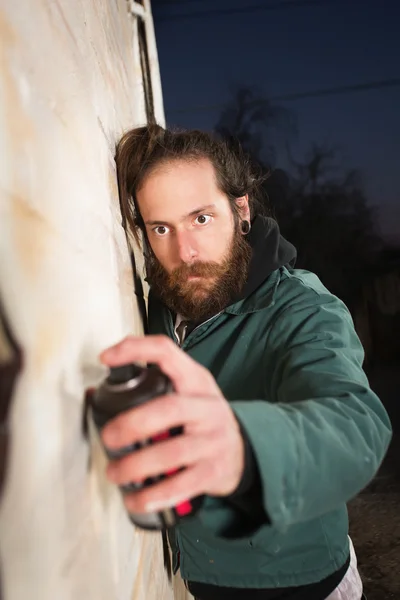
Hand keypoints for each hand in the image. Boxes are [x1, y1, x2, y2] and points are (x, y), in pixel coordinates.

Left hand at [99, 335, 244, 515]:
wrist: (243, 451)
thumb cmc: (203, 419)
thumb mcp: (189, 393)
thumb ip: (155, 387)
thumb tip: (96, 392)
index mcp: (196, 381)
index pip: (167, 353)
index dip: (135, 350)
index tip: (106, 358)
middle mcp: (207, 407)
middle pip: (169, 409)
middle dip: (133, 423)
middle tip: (109, 436)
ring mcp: (213, 440)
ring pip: (172, 453)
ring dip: (136, 465)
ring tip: (115, 473)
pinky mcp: (213, 471)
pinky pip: (181, 486)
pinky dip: (154, 495)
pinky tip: (136, 497)